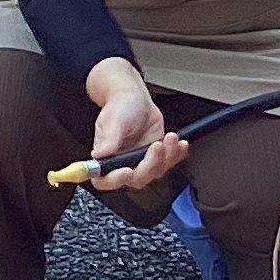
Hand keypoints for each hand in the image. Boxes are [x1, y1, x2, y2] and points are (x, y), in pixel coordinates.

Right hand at [86, 67, 186, 192]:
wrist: (134, 99)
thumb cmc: (119, 107)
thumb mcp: (112, 120)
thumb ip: (107, 139)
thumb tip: (99, 154)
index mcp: (106, 159)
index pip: (105, 180)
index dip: (116, 180)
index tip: (127, 171)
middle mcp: (123, 164)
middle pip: (137, 178)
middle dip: (151, 164)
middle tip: (156, 145)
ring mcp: (141, 161)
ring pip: (156, 171)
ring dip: (167, 157)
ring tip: (170, 137)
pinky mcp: (156, 156)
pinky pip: (169, 162)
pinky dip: (177, 154)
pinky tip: (180, 144)